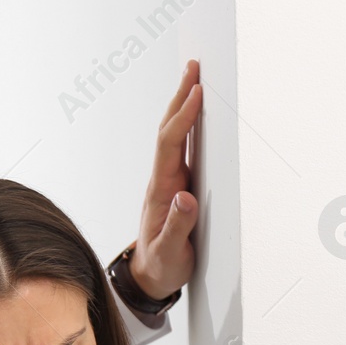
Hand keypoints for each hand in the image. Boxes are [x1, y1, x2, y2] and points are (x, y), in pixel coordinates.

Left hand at [133, 59, 203, 300]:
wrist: (149, 277)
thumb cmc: (161, 266)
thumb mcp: (170, 252)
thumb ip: (177, 227)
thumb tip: (186, 198)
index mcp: (161, 190)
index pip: (169, 145)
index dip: (182, 118)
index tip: (195, 91)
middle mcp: (163, 180)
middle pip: (169, 131)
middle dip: (180, 97)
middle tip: (193, 66)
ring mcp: (169, 181)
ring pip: (175, 137)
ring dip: (183, 106)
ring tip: (194, 77)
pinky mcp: (178, 186)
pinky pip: (183, 149)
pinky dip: (189, 126)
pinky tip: (196, 113)